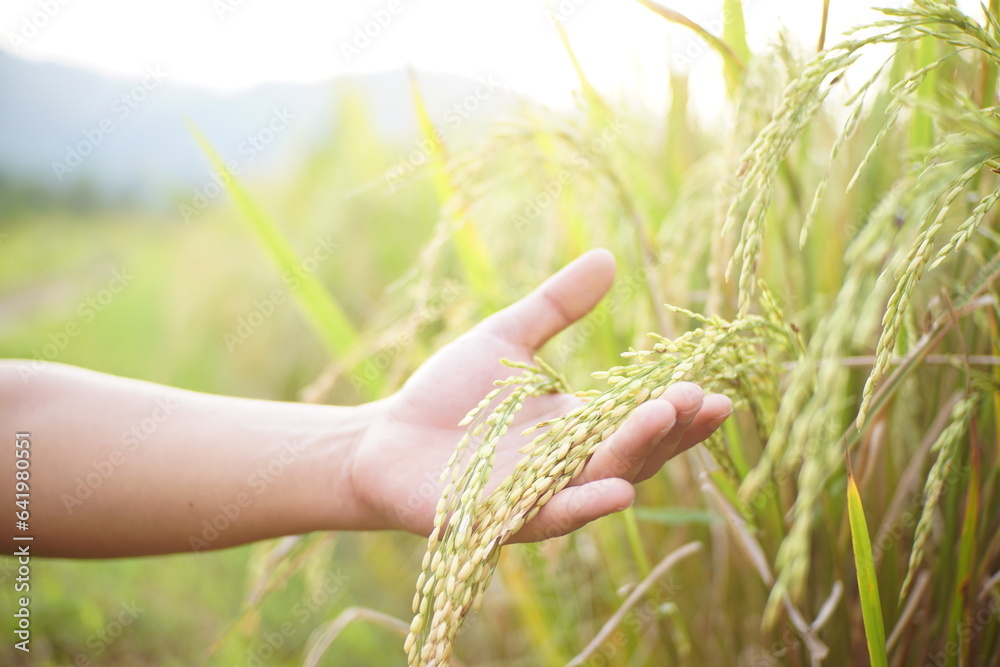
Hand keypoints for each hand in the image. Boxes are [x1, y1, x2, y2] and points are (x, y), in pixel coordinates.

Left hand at [349, 249, 732, 541]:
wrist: (385, 438)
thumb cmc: (448, 394)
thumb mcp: (508, 338)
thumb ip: (557, 305)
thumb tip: (608, 256)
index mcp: (578, 427)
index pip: (642, 421)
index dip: (680, 410)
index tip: (717, 386)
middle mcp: (569, 466)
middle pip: (634, 452)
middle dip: (669, 427)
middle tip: (704, 396)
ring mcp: (540, 494)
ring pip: (601, 480)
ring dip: (636, 452)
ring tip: (667, 415)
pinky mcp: (503, 518)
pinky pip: (552, 517)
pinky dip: (585, 505)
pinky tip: (619, 490)